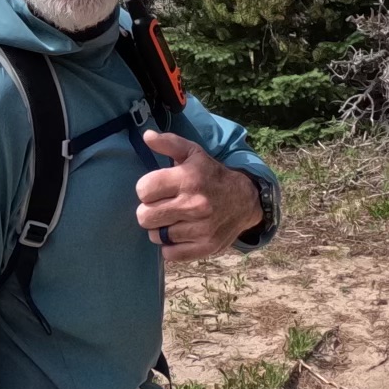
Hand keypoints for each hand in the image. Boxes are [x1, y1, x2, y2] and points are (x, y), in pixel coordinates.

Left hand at [136, 131, 263, 262]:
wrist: (245, 200)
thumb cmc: (212, 175)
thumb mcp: (193, 153)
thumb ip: (169, 143)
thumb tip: (147, 136)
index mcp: (188, 179)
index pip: (143, 190)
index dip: (146, 189)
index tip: (156, 189)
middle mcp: (194, 205)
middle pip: (144, 216)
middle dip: (149, 210)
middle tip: (162, 206)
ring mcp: (200, 229)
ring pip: (155, 236)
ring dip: (160, 228)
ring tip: (173, 218)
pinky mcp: (205, 247)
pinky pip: (169, 253)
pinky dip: (171, 245)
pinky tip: (180, 233)